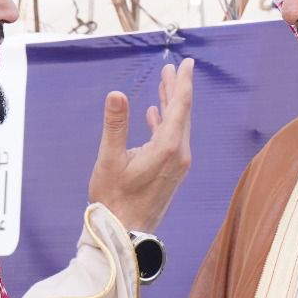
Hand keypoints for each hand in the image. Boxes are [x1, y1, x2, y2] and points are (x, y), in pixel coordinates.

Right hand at [88, 58, 194, 232]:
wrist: (124, 233)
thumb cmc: (114, 199)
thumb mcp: (110, 159)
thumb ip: (115, 125)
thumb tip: (116, 94)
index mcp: (168, 148)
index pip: (180, 107)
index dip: (183, 83)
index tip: (187, 64)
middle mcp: (179, 155)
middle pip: (182, 114)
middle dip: (177, 89)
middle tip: (173, 69)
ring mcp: (177, 165)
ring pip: (178, 127)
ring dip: (171, 105)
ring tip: (165, 85)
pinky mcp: (170, 172)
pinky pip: (173, 140)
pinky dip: (165, 123)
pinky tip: (155, 115)